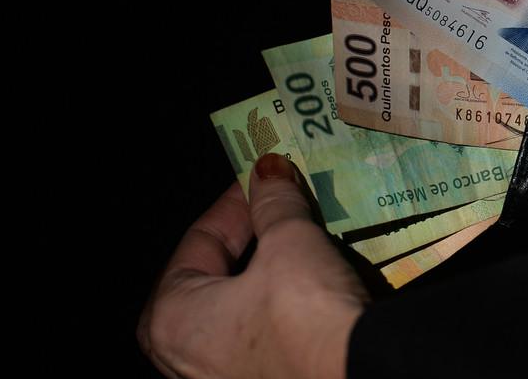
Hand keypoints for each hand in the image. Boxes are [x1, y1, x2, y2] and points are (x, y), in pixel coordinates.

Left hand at [138, 154, 367, 378]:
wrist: (357, 374)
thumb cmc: (305, 312)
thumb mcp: (290, 242)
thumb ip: (273, 201)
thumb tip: (268, 169)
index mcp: (171, 318)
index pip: (199, 240)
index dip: (236, 201)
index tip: (261, 176)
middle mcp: (184, 357)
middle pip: (213, 277)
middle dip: (247, 240)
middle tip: (274, 208)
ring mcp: (222, 376)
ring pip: (238, 309)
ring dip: (265, 273)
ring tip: (297, 240)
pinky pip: (261, 335)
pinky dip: (279, 307)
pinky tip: (311, 283)